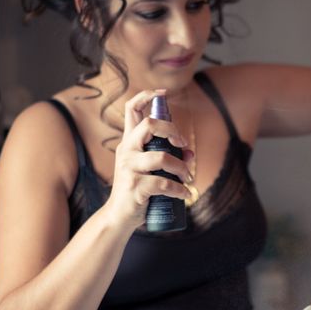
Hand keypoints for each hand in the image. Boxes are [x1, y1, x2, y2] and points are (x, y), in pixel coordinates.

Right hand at [103, 89, 192, 232]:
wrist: (120, 216)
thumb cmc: (138, 189)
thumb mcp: (150, 169)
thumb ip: (168, 156)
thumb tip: (190, 154)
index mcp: (129, 141)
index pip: (131, 109)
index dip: (146, 96)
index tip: (163, 93)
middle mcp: (126, 150)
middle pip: (149, 125)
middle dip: (173, 131)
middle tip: (183, 145)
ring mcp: (128, 168)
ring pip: (162, 157)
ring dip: (182, 167)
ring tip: (188, 178)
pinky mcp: (134, 186)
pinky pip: (163, 183)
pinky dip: (179, 189)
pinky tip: (186, 194)